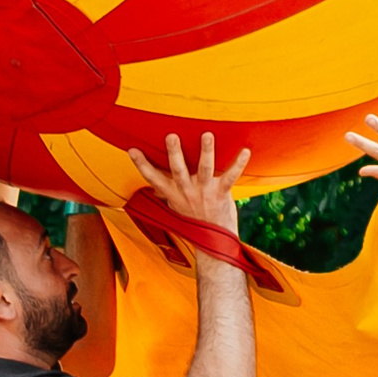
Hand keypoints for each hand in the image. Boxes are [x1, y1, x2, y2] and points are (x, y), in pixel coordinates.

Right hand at [129, 134, 249, 234]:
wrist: (215, 241)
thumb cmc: (196, 219)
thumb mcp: (176, 206)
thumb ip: (167, 192)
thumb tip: (152, 184)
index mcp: (174, 194)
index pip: (153, 178)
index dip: (142, 165)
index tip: (131, 150)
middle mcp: (187, 192)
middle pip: (178, 170)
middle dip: (174, 153)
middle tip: (171, 136)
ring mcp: (205, 192)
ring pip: (204, 169)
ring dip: (206, 151)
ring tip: (207, 135)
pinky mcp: (221, 194)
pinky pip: (231, 177)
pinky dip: (239, 164)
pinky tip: (245, 151)